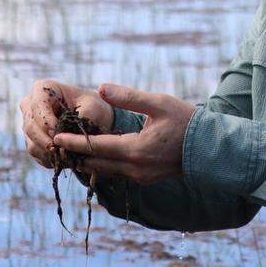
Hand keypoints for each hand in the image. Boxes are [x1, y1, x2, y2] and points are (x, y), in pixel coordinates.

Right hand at [19, 79, 112, 168]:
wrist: (93, 117)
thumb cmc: (93, 106)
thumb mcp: (94, 107)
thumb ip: (82, 117)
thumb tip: (65, 137)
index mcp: (43, 89)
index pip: (38, 106)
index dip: (47, 122)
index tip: (61, 134)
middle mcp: (30, 105)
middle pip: (31, 127)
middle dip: (47, 141)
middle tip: (63, 151)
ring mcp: (28, 124)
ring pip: (31, 143)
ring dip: (49, 153)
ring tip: (67, 157)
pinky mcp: (31, 140)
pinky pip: (36, 154)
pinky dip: (50, 159)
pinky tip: (65, 160)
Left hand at [50, 83, 195, 184]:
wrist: (210, 147)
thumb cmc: (186, 121)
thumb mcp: (158, 103)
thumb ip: (129, 97)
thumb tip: (101, 87)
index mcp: (135, 150)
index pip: (96, 147)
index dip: (73, 142)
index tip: (54, 138)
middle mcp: (134, 168)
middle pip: (95, 164)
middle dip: (75, 155)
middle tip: (55, 146)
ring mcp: (140, 177)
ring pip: (105, 171)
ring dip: (88, 162)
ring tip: (70, 151)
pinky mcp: (145, 179)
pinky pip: (117, 173)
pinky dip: (103, 165)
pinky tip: (96, 157)